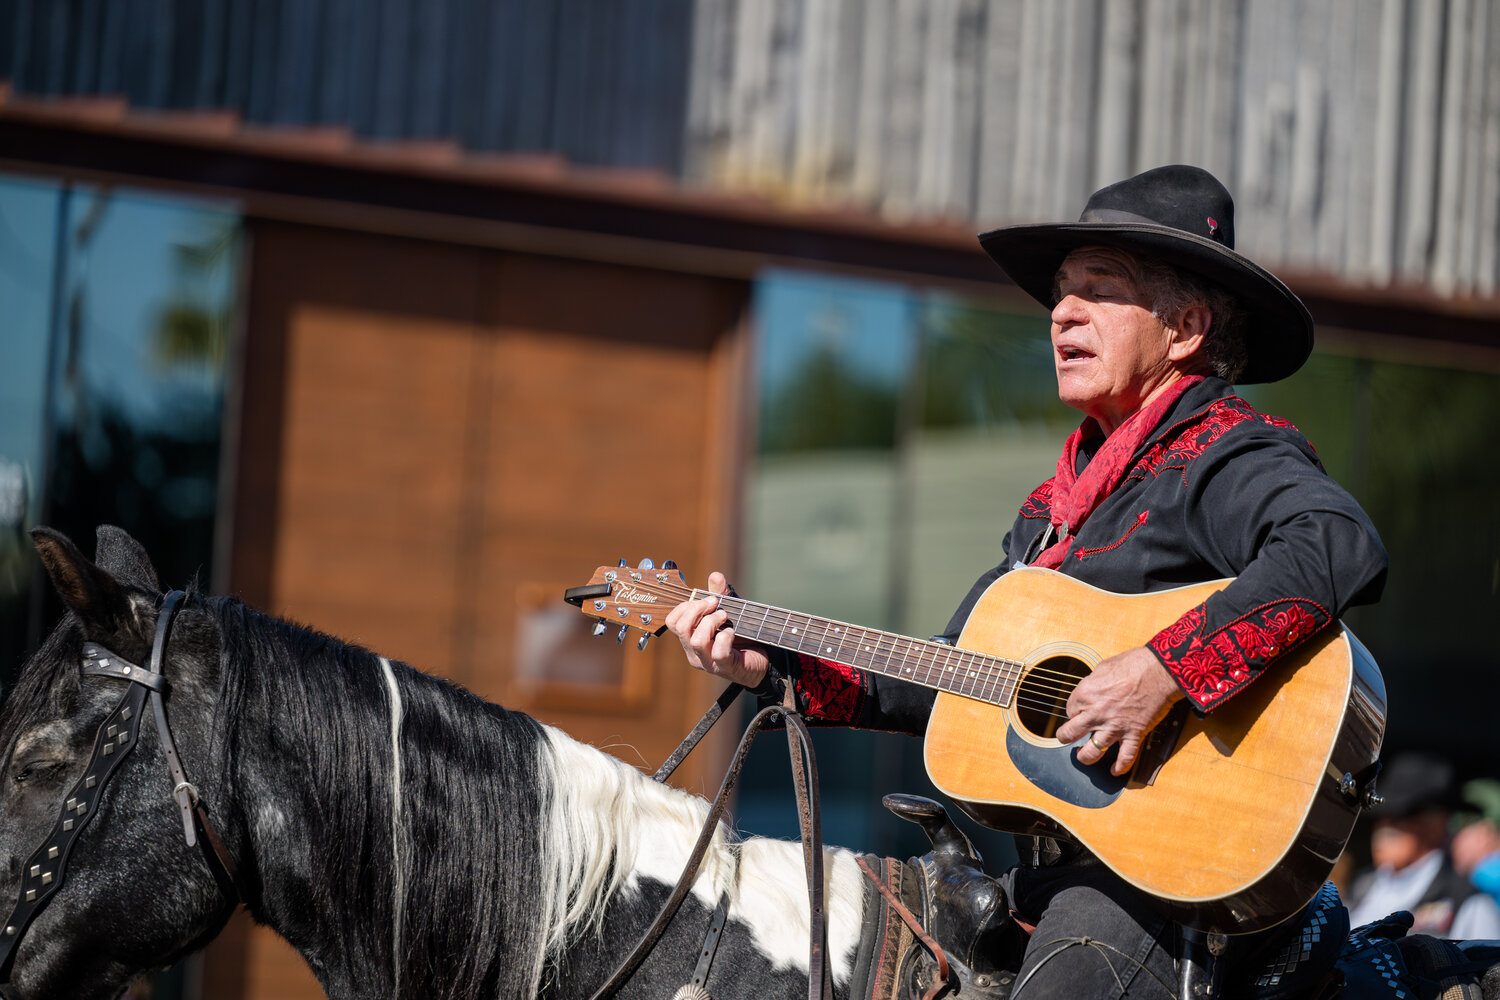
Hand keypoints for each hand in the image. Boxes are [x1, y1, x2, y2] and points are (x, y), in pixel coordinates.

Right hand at [664, 571, 769, 688]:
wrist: (764, 659)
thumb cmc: (743, 636)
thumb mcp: (731, 611)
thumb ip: (721, 594)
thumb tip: (715, 575)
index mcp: (690, 638)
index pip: (672, 622)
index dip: (685, 606)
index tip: (706, 600)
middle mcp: (694, 652)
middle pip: (681, 628)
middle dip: (698, 610)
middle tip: (716, 604)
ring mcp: (708, 662)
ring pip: (697, 641)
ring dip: (712, 622)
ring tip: (725, 617)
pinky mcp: (725, 667)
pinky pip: (718, 652)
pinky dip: (726, 638)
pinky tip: (733, 632)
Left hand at [1054, 646, 1183, 776]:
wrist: (1160, 670)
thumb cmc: (1133, 664)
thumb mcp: (1103, 667)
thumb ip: (1093, 683)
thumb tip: (1090, 690)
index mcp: (1085, 694)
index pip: (1070, 710)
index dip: (1075, 711)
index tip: (1080, 711)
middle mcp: (1096, 713)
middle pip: (1070, 733)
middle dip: (1065, 737)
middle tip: (1066, 737)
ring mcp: (1114, 726)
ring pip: (1091, 752)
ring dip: (1085, 757)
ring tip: (1083, 757)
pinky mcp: (1133, 734)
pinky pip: (1125, 758)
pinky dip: (1120, 768)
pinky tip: (1115, 772)